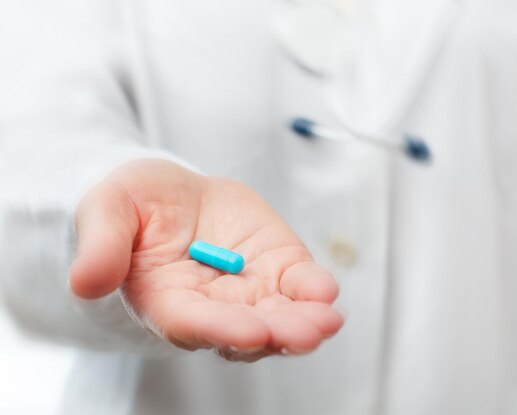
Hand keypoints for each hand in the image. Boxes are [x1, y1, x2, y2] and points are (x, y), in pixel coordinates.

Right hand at [69, 159, 341, 360]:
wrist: (171, 194)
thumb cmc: (134, 205)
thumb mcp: (108, 210)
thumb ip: (102, 244)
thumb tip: (84, 282)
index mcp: (167, 300)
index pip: (193, 324)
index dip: (220, 330)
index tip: (248, 333)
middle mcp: (212, 306)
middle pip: (246, 331)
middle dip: (276, 334)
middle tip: (306, 334)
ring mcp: (249, 290)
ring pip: (279, 316)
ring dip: (304, 322)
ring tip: (326, 320)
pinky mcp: (275, 266)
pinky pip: (297, 284)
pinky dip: (313, 289)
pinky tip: (326, 292)